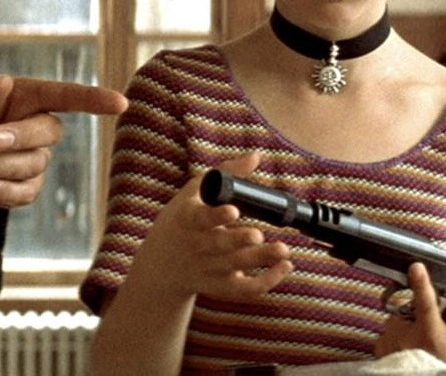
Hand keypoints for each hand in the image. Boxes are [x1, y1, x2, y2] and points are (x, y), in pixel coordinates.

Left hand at [0, 73, 126, 210]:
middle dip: (18, 138)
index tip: (120, 103)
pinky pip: (23, 193)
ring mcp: (34, 159)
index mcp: (27, 97)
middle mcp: (37, 126)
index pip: (66, 96)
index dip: (94, 99)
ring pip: (32, 166)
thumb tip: (3, 83)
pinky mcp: (24, 188)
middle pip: (50, 132)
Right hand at [130, 152, 292, 300]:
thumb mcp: (192, 192)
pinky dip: (267, 282)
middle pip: (219, 246)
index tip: (233, 210)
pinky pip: (245, 289)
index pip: (200, 218)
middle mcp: (197, 246)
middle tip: (258, 235)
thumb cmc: (182, 221)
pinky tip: (285, 266)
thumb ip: (225, 173)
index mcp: (188, 220)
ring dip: (260, 259)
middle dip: (239, 241)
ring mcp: (209, 269)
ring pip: (236, 267)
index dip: (216, 216)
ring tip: (283, 250)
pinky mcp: (221, 286)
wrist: (160, 266)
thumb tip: (256, 156)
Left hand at [374, 262, 445, 360]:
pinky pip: (387, 335)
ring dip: (408, 326)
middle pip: (410, 309)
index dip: (421, 282)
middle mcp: (406, 339)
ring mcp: (391, 345)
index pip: (425, 301)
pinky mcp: (381, 352)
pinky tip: (412, 350)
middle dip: (420, 314)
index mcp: (431, 334)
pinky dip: (397, 339)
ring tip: (424, 344)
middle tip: (434, 332)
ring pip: (398, 321)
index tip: (417, 266)